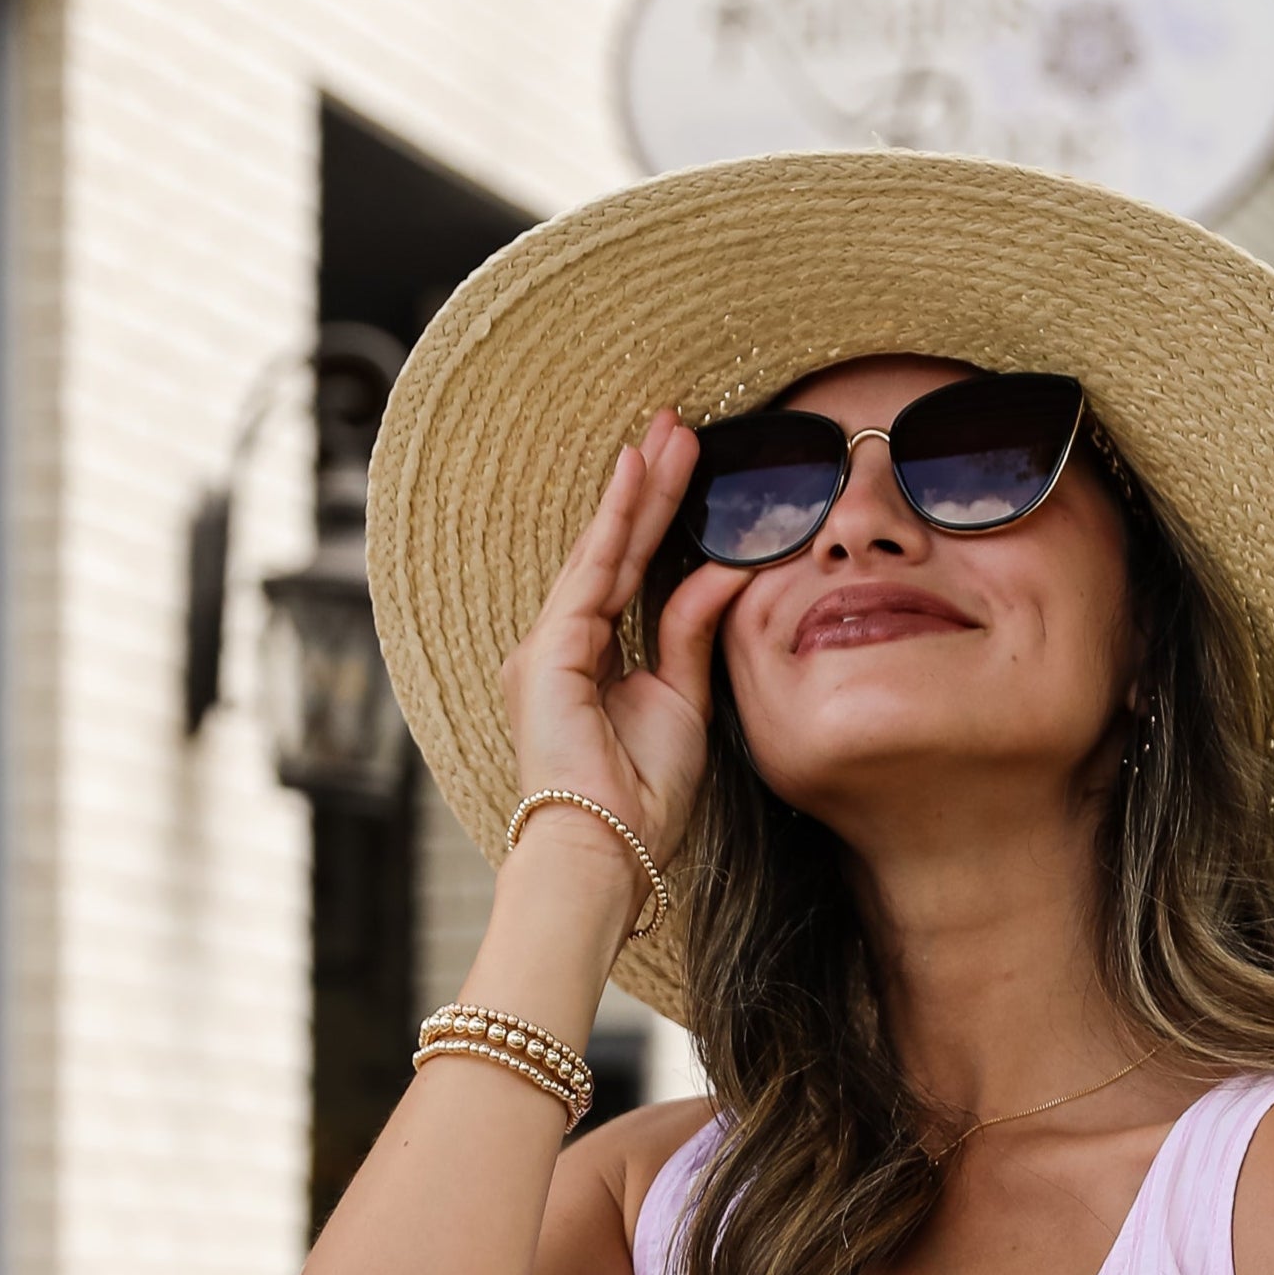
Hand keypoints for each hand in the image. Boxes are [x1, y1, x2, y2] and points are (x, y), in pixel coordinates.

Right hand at [499, 408, 746, 875]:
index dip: (659, 519)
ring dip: (637, 489)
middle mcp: (563, 646)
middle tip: (678, 424)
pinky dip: (617, 522)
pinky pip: (592, 573)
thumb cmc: (641, 800)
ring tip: (669, 432)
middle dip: (648, 487)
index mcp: (593, 662)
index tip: (687, 465)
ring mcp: (548, 645)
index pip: (631, 573)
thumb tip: (725, 571)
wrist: (606, 850)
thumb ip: (693, 634)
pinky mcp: (548, 651)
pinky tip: (637, 475)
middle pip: (613, 551)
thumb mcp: (683, 702)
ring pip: (602, 550)